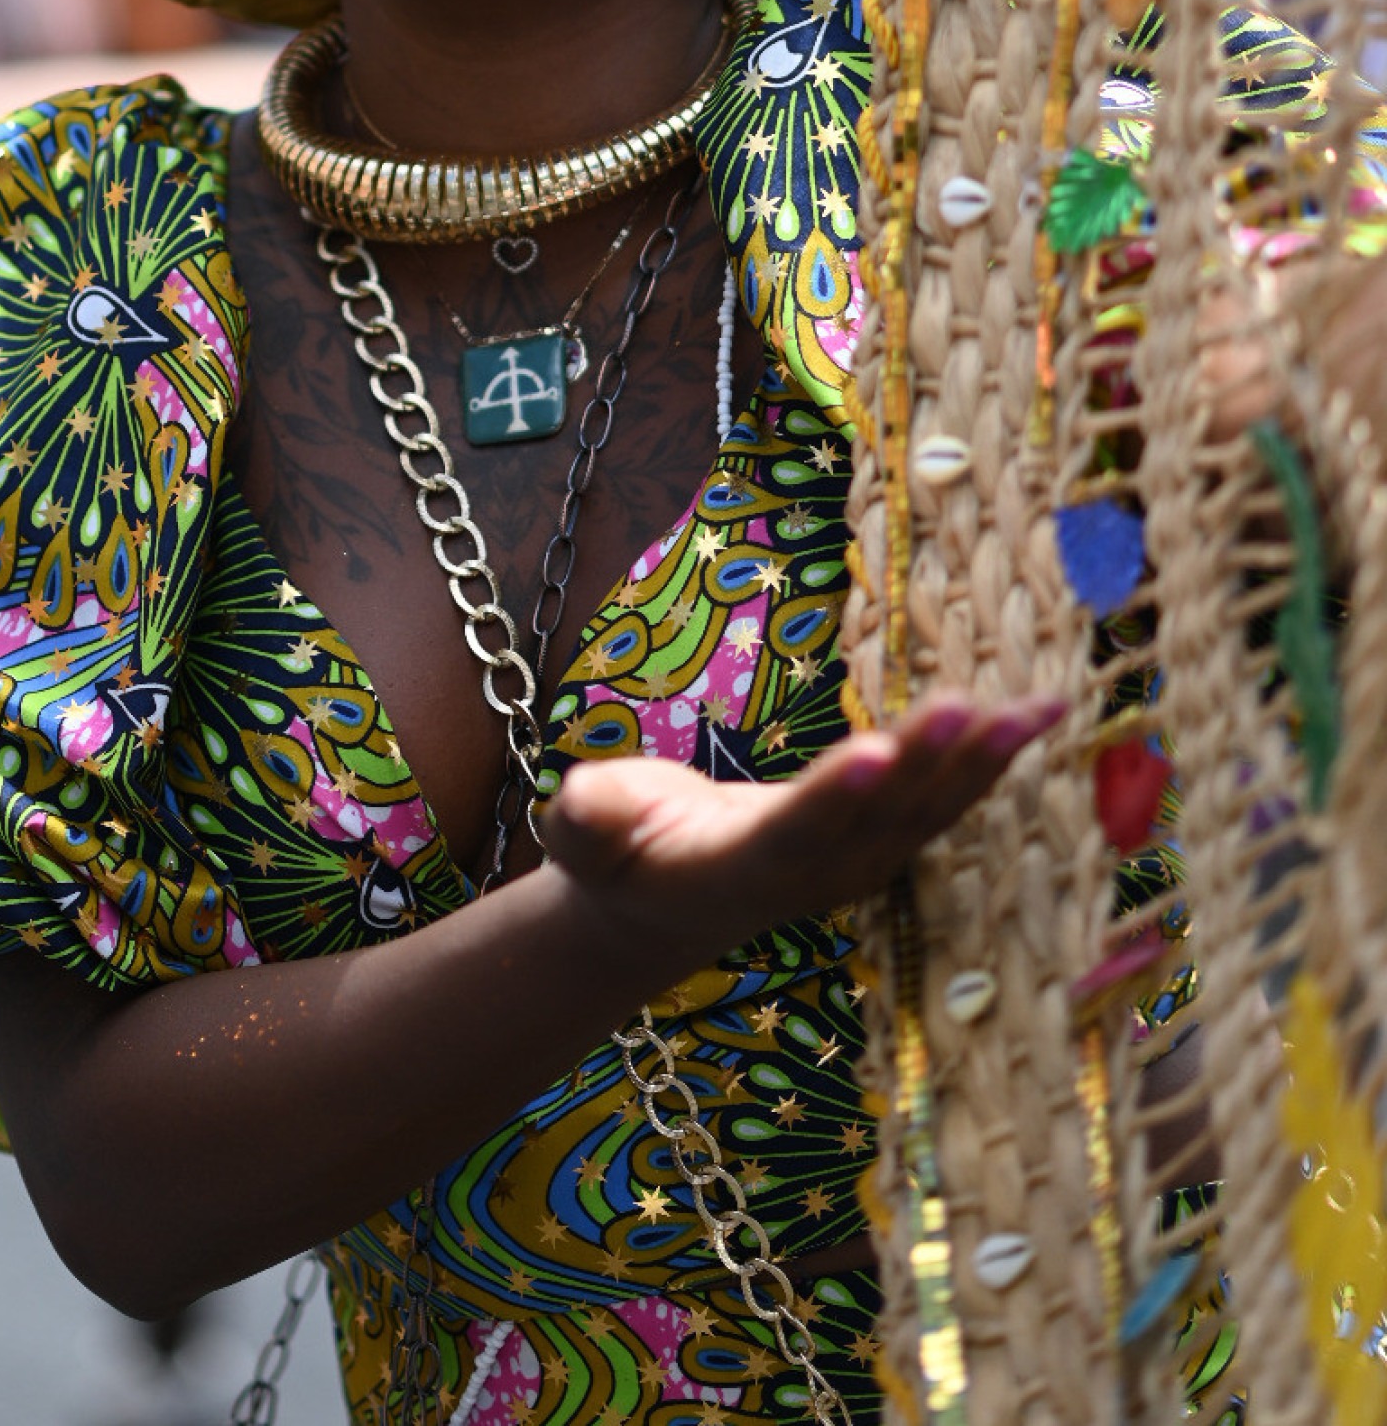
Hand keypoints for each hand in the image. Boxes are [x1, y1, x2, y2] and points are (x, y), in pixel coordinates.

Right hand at [542, 692, 1062, 963]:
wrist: (658, 906)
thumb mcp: (582, 836)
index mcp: (738, 869)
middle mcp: (813, 874)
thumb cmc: (614, 854)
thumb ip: (590, 817)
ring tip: (1030, 713)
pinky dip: (989, 762)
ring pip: (927, 814)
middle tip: (971, 710)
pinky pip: (943, 802)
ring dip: (979, 766)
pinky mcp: (878, 843)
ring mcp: (854, 864)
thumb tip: (581, 799)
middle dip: (928, 766)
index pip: (793, 831)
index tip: (874, 754)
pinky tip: (1034, 718)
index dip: (834, 797)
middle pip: (879, 820)